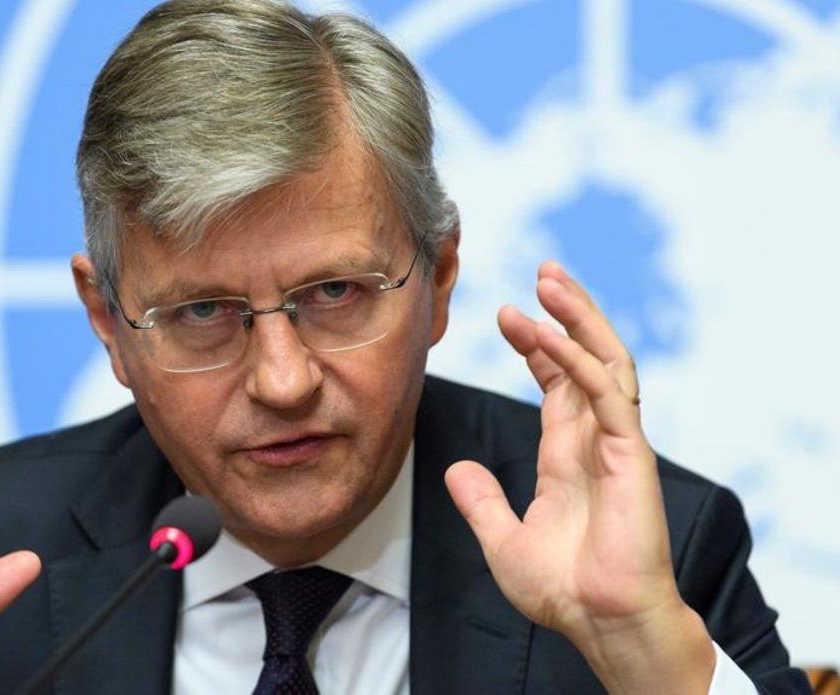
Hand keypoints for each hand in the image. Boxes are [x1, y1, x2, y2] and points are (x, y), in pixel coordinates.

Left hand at [445, 262, 714, 693]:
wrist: (600, 624)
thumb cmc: (565, 591)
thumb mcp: (504, 539)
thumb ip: (482, 502)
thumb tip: (456, 469)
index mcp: (569, 455)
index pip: (559, 383)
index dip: (539, 347)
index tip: (508, 316)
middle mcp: (595, 440)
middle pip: (587, 358)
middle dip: (566, 313)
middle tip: (543, 271)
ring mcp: (616, 443)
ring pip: (604, 362)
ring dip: (578, 319)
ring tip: (549, 280)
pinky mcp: (630, 455)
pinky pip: (605, 393)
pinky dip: (579, 360)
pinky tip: (549, 335)